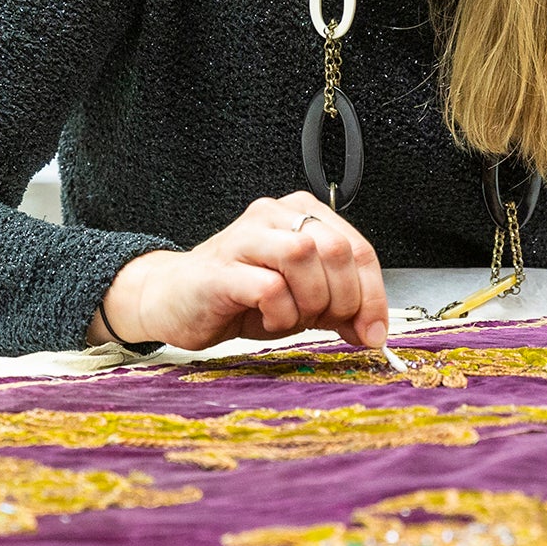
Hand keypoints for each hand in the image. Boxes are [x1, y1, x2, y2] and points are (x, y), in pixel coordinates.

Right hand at [92, 192, 387, 352]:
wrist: (172, 300)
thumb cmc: (238, 295)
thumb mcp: (300, 298)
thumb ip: (337, 305)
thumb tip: (373, 330)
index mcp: (299, 213)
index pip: (357, 248)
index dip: (373, 295)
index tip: (373, 331)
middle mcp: (273, 216)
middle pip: (336, 249)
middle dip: (344, 299)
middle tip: (329, 325)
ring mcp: (245, 238)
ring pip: (304, 256)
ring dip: (311, 301)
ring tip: (292, 317)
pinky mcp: (221, 270)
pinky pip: (270, 288)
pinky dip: (280, 314)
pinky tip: (267, 320)